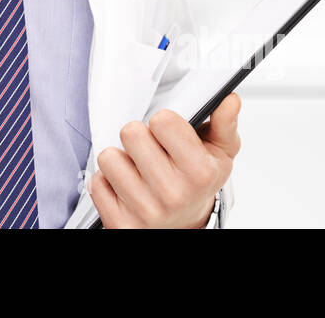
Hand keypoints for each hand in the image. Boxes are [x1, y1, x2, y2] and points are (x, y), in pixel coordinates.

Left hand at [90, 92, 240, 227]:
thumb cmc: (198, 183)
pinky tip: (125, 187)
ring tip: (137, 169)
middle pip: (131, 133)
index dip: (163, 122)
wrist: (185, 225)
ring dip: (120, 160)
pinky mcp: (121, 225)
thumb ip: (224, 124)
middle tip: (150, 150)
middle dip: (139, 137)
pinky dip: (106, 183)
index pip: (162, 121)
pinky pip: (96, 184)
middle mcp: (172, 194)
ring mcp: (145, 211)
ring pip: (109, 157)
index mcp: (199, 172)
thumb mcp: (219, 153)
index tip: (168, 133)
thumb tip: (229, 100)